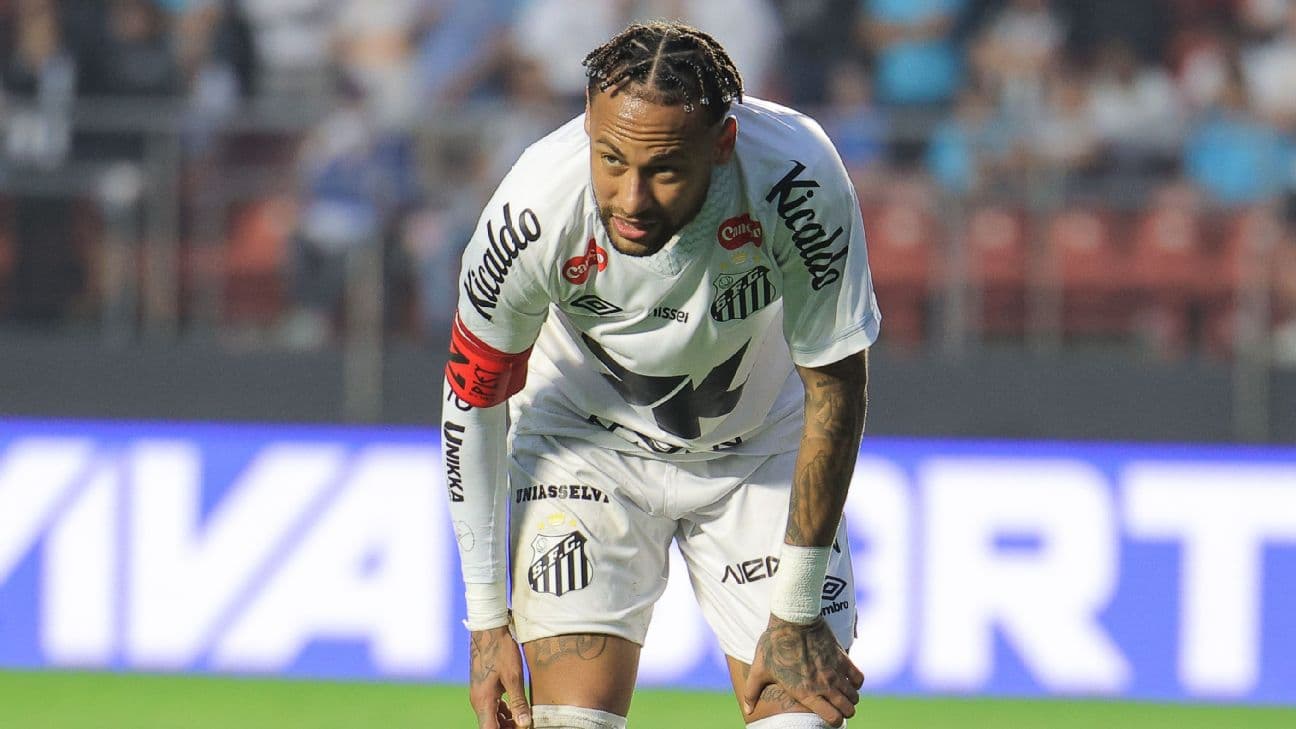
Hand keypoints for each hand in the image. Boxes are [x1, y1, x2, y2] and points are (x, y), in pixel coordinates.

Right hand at [469, 626, 531, 728]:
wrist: (489, 630)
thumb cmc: (501, 651)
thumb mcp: (514, 677)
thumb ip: (518, 702)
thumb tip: (524, 723)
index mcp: (483, 701)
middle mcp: (478, 701)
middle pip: (491, 726)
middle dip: (507, 728)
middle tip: (525, 724)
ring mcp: (479, 695)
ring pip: (492, 717)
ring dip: (506, 721)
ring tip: (524, 717)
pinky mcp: (483, 688)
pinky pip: (492, 707)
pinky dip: (503, 711)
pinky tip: (515, 706)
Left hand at [741, 616, 864, 727]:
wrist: (792, 618)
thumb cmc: (774, 644)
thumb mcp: (759, 669)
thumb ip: (752, 692)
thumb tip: (747, 710)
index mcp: (805, 692)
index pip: (832, 718)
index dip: (833, 721)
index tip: (829, 716)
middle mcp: (824, 685)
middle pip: (848, 710)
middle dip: (845, 712)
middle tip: (838, 707)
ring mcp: (835, 671)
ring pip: (854, 696)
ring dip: (850, 698)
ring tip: (843, 695)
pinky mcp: (842, 657)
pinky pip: (859, 677)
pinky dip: (857, 682)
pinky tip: (849, 680)